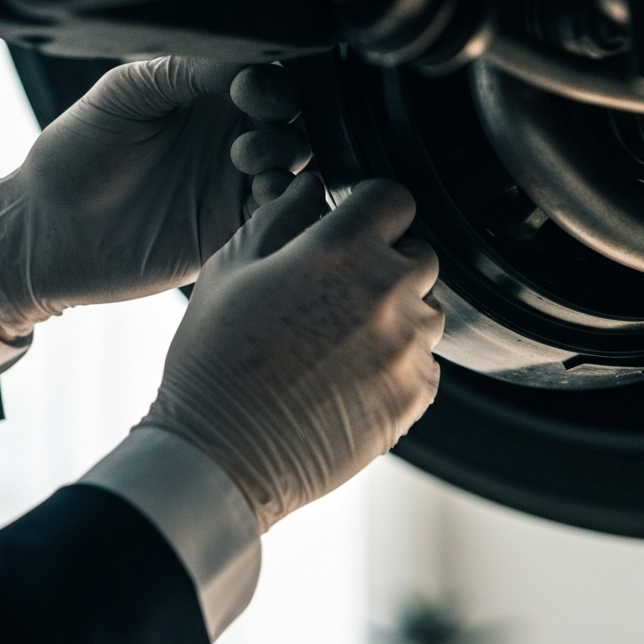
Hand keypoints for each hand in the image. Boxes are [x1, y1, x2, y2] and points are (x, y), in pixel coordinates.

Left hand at [0, 58, 311, 339]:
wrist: (47, 230)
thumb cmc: (75, 154)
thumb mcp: (124, 94)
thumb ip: (181, 70)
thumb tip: (243, 55)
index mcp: (205, 97)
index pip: (265, 76)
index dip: (270, 79)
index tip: (247, 87)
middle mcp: (229, 138)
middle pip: (292, 120)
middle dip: (284, 120)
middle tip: (246, 133)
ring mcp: (234, 187)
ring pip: (295, 167)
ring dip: (286, 159)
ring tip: (247, 163)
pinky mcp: (233, 233)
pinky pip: (279, 217)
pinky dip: (285, 206)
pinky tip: (261, 198)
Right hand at [142, 174, 445, 531]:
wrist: (222, 455)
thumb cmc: (215, 359)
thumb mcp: (228, 271)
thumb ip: (278, 218)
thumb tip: (313, 188)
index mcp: (338, 250)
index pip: (394, 199)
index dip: (373, 208)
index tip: (356, 227)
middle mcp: (385, 292)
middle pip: (420, 254)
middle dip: (389, 261)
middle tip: (342, 289)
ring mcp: (406, 347)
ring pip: (428, 310)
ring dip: (398, 314)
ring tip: (344, 340)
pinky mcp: (414, 396)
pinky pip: (426, 363)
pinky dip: (400, 364)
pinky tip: (352, 378)